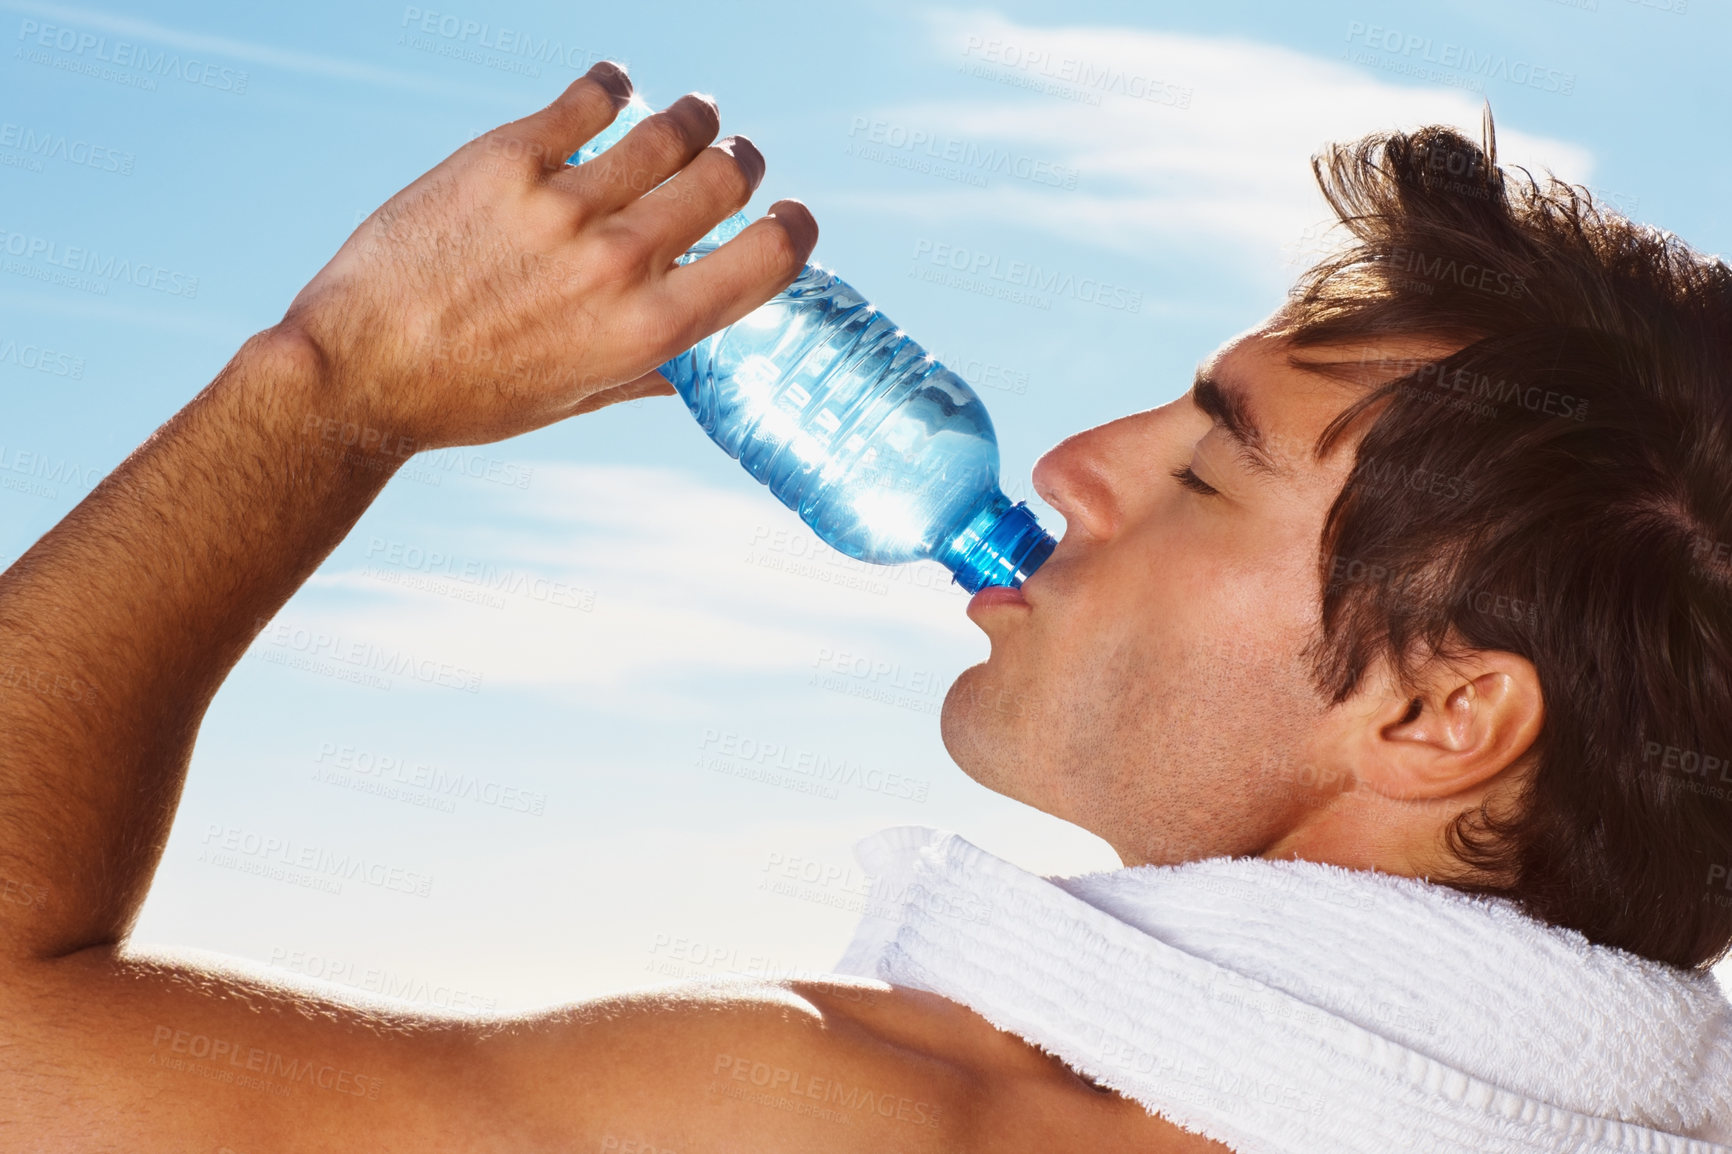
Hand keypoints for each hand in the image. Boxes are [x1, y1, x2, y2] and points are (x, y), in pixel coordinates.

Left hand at [277, 62, 817, 450]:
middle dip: (741, 161)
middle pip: (726, 177)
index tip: (791, 217)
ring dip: (692, 116)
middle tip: (733, 156)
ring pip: (667, 129)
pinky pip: (588, 100)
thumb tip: (688, 367)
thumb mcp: (573, 401)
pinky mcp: (506, 158)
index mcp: (649, 330)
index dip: (795, 228)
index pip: (769, 258)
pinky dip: (612, 86)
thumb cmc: (466, 398)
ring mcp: (564, 204)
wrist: (359, 370)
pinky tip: (615, 85)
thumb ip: (643, 373)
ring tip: (691, 114)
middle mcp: (620, 262)